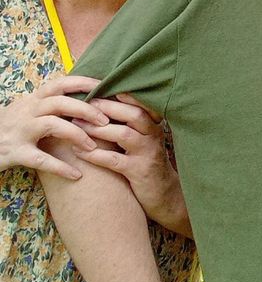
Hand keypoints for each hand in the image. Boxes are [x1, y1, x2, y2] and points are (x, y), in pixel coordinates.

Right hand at [0, 75, 104, 178]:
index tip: (105, 86)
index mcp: (34, 99)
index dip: (83, 83)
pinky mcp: (16, 153)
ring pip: (53, 125)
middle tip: (106, 120)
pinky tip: (76, 175)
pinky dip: (60, 167)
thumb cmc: (10, 126)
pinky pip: (41, 159)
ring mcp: (21, 131)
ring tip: (93, 147)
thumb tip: (82, 94)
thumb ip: (50, 102)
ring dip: (76, 134)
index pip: (61, 83)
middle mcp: (28, 111)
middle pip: (61, 102)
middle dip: (86, 109)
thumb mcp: (27, 109)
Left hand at [73, 94, 191, 235]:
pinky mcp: (139, 172)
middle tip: (83, 105)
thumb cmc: (145, 162)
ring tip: (76, 126)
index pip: (140, 102)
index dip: (123, 94)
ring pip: (123, 134)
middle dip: (107, 107)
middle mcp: (153, 135)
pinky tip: (79, 152)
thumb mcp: (142, 139)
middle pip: (133, 114)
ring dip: (98, 129)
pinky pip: (115, 161)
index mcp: (153, 124)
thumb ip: (127, 123)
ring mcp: (148, 153)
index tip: (100, 87)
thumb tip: (98, 105)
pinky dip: (95, 155)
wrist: (164, 194)